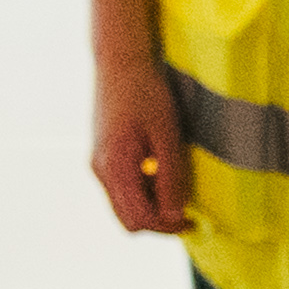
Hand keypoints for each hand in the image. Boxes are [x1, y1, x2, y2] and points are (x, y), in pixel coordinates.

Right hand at [89, 52, 190, 236]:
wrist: (120, 61)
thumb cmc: (146, 92)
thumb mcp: (167, 135)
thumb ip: (170, 177)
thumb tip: (175, 215)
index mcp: (114, 166)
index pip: (139, 219)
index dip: (167, 226)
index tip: (190, 220)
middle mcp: (100, 170)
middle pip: (129, 220)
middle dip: (158, 222)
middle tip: (185, 211)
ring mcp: (98, 164)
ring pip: (124, 206)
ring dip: (150, 206)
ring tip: (174, 185)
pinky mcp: (102, 157)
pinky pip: (122, 189)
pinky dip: (142, 191)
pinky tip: (159, 172)